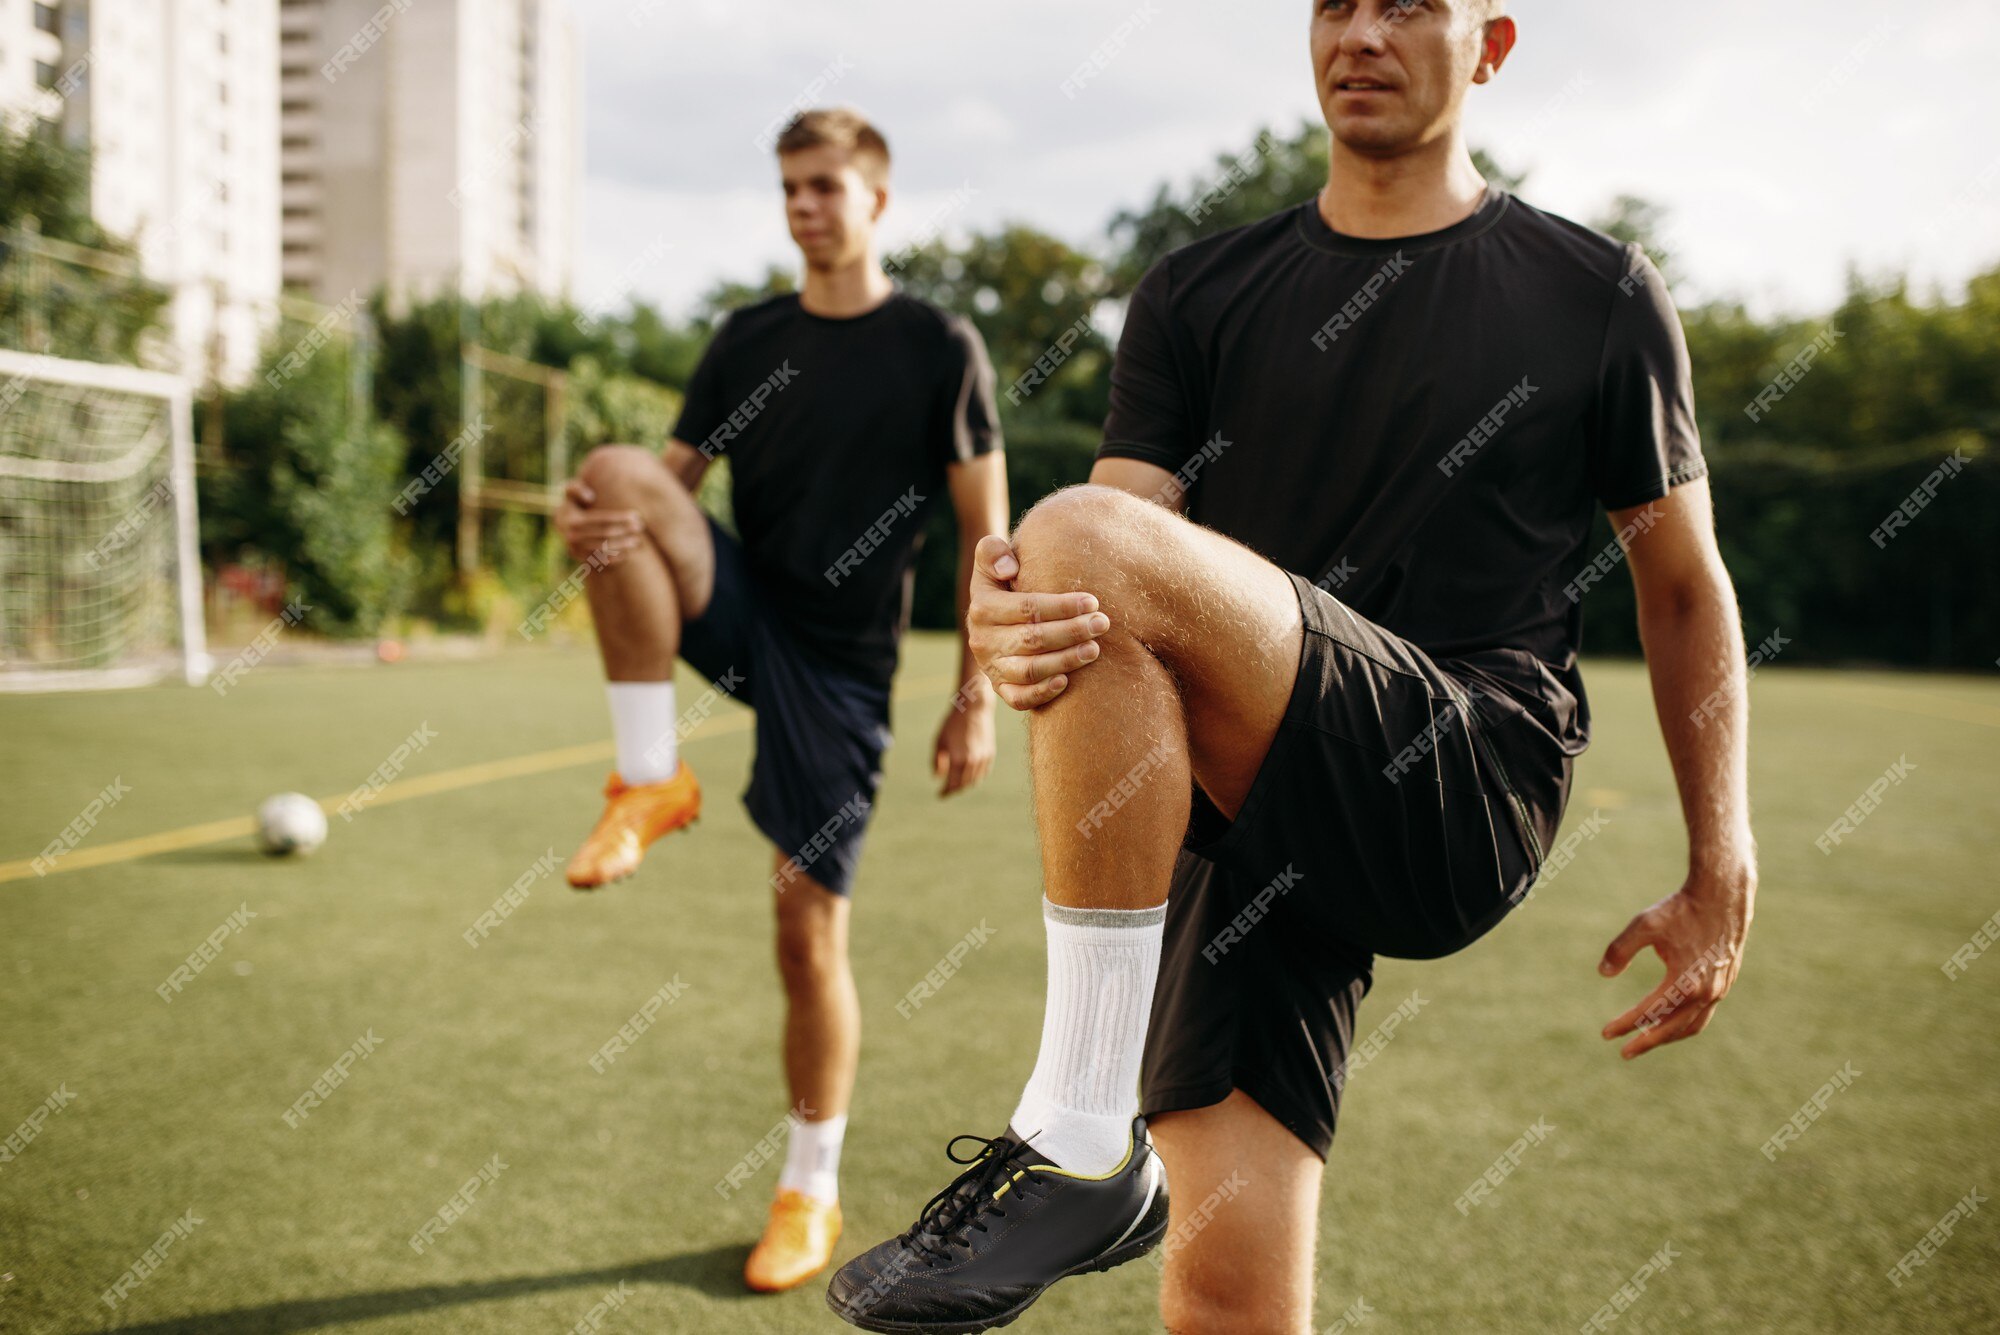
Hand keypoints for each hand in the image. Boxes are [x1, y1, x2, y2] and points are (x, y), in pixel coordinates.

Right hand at [553, 478, 643, 565]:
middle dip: (624, 531)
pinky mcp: (580, 558)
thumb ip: (577, 488)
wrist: (562, 521)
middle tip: (641, 527)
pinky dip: (614, 558)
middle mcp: (571, 536)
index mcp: (572, 520)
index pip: (600, 519)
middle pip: (604, 535)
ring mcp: (575, 549)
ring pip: (603, 550)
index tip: (636, 515)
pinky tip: (628, 554)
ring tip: (638, 541)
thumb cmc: (574, 502)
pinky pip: (599, 561)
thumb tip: (590, 497)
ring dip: (622, 546)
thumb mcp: (572, 491)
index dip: (619, 518)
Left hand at [932, 699, 995, 796]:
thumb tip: (938, 777)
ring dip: (965, 784)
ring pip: (975, 780)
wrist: (974, 709)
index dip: (945, 792)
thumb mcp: (939, 741)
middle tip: (948, 790)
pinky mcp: (990, 754)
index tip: (940, 795)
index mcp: (958, 760)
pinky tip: (969, 775)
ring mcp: (983, 758)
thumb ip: (937, 761)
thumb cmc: (953, 724)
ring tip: (957, 783)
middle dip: (955, 789)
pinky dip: (976, 777)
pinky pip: (983, 772)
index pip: (952, 785)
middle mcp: (972, 762)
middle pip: (963, 785)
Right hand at [966, 534, 1108, 710]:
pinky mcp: (1001, 688)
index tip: (1092, 601)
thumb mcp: (993, 561)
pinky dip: (1042, 693)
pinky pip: (1019, 699)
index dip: (1061, 606)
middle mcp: (983, 640)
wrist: (994, 618)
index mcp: (982, 607)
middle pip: (1032, 639)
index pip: (1026, 608)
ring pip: (1030, 670)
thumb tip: (1008, 569)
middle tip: (1101, 624)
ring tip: (1094, 649)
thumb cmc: (1005, 582)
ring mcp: (992, 667)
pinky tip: (1066, 682)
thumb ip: (993, 553)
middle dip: (1071, 631)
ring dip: (1065, 660)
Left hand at [1599, 869, 1754, 1058]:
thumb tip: (1603, 973)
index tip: (1606, 1034)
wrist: (1723, 896)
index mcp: (1684, 982)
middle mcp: (1705, 993)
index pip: (1648, 1013)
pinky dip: (1685, 1024)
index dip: (1625, 1024)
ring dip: (1667, 1036)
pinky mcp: (1725, 984)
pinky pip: (1703, 1015)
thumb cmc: (1681, 909)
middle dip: (1646, 1042)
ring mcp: (1718, 990)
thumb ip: (1620, 950)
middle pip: (1671, 1029)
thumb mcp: (1644, 924)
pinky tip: (1671, 1020)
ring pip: (1690, 1026)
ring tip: (1646, 1040)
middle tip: (1624, 1052)